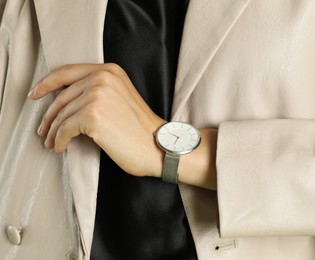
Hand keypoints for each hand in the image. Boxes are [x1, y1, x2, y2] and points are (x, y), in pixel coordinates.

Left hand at [28, 63, 165, 176]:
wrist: (157, 146)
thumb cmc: (140, 128)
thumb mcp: (121, 96)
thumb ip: (97, 90)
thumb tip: (65, 101)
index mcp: (109, 70)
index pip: (68, 72)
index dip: (47, 83)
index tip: (35, 94)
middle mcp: (102, 78)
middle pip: (62, 96)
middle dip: (48, 116)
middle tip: (43, 130)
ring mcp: (97, 96)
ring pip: (61, 114)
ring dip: (53, 132)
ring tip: (52, 142)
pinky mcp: (92, 116)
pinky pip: (65, 129)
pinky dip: (60, 140)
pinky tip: (62, 147)